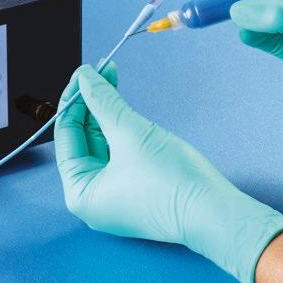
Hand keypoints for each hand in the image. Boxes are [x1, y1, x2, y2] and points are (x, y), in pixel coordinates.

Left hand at [54, 63, 282, 282]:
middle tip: (100, 69)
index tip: (83, 71)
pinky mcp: (135, 189)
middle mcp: (91, 197)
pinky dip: (120, 127)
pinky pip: (119, 152)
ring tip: (111, 75)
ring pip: (102, 143)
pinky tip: (121, 101)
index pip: (66, 136)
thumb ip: (103, 101)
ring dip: (106, 110)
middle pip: (83, 139)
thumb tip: (85, 76)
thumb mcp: (129, 133)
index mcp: (79, 193)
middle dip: (91, 102)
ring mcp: (114, 194)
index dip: (73, 99)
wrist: (216, 213)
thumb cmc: (169, 180)